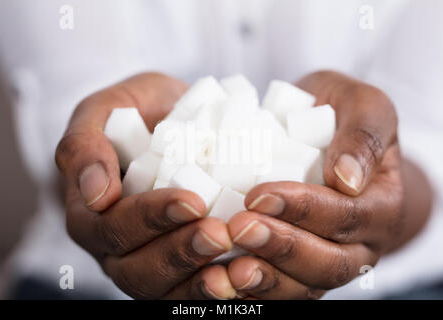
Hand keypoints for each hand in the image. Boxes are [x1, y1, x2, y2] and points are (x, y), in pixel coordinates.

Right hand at [55, 73, 235, 298]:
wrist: (170, 121)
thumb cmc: (136, 113)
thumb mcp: (103, 111)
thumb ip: (85, 146)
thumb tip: (95, 195)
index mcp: (90, 213)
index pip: (113, 227)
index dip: (151, 218)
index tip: (192, 201)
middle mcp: (114, 247)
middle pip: (137, 270)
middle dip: (179, 253)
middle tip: (219, 234)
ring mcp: (146, 261)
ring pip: (164, 289)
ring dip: (199, 280)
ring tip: (233, 265)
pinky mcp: (177, 268)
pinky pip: (189, 291)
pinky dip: (214, 290)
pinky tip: (240, 279)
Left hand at [226, 71, 430, 298]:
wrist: (325, 135)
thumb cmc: (339, 115)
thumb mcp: (362, 105)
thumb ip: (363, 134)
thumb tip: (348, 179)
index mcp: (381, 206)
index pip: (347, 216)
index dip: (304, 209)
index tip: (260, 195)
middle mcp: (361, 244)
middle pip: (329, 263)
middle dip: (283, 248)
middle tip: (240, 228)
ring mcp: (329, 260)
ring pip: (305, 287)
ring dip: (267, 280)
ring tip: (230, 270)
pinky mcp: (300, 269)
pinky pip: (282, 291)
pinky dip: (255, 292)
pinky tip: (223, 282)